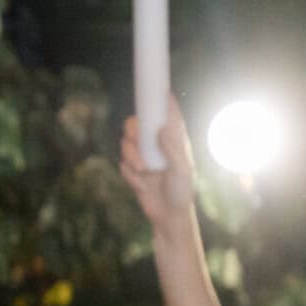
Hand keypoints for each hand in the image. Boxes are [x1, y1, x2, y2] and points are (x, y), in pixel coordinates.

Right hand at [119, 94, 195, 226]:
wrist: (168, 217)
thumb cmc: (181, 192)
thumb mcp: (182, 170)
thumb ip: (172, 149)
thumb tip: (160, 129)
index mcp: (173, 140)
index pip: (167, 114)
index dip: (162, 100)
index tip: (158, 89)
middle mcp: (157, 144)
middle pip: (137, 124)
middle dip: (134, 132)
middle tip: (137, 141)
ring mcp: (143, 156)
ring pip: (126, 143)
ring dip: (132, 157)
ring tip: (144, 171)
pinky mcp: (132, 170)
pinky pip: (122, 164)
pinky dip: (130, 174)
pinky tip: (142, 184)